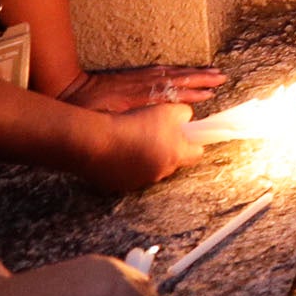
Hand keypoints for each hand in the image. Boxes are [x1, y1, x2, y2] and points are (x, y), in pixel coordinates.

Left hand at [61, 65, 228, 115]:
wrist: (64, 86)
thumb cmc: (81, 110)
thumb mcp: (99, 121)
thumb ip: (120, 125)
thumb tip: (138, 131)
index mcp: (136, 97)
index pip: (169, 94)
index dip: (189, 95)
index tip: (208, 95)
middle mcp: (141, 85)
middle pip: (176, 79)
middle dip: (200, 79)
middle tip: (221, 78)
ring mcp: (138, 78)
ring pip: (171, 73)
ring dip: (193, 72)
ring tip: (213, 72)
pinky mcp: (132, 74)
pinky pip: (161, 70)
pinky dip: (177, 70)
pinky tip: (185, 70)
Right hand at [79, 103, 202, 193]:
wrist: (98, 141)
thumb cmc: (135, 124)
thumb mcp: (168, 110)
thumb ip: (184, 114)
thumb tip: (186, 119)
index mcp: (176, 156)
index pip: (197, 153)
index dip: (192, 142)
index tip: (185, 134)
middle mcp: (160, 173)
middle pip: (172, 161)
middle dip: (167, 149)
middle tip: (154, 134)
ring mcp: (139, 181)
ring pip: (150, 169)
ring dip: (146, 158)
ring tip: (132, 140)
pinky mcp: (119, 186)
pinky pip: (128, 175)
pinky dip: (126, 165)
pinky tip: (118, 151)